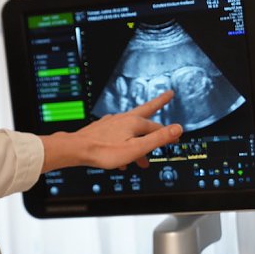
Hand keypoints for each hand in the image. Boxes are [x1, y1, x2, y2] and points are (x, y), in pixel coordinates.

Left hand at [39, 90, 181, 171]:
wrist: (76, 149)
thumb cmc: (104, 151)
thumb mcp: (137, 148)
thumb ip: (158, 138)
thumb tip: (178, 128)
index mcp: (135, 122)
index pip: (158, 127)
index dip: (169, 134)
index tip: (176, 138)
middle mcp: (123, 118)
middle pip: (146, 110)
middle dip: (158, 103)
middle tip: (167, 95)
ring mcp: (112, 122)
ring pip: (131, 128)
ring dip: (139, 140)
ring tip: (141, 157)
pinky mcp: (102, 128)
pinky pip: (118, 134)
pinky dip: (124, 143)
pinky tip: (121, 154)